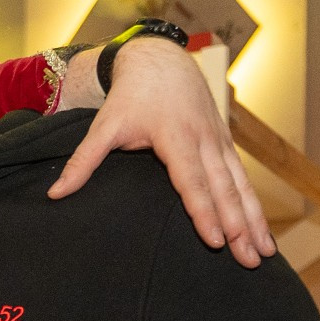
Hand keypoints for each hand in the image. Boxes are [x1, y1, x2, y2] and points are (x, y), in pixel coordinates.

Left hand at [49, 37, 273, 266]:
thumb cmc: (130, 97)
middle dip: (238, 226)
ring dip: (254, 220)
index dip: (203, 211)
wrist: (161, 62)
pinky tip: (261, 232)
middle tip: (248, 259)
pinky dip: (254, 206)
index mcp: (176, 136)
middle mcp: (204, 140)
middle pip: (224, 189)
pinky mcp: (226, 145)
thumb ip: (83, 161)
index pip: (192, 181)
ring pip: (240, 186)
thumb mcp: (104, 125)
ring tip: (264, 253)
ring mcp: (220, 142)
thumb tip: (55, 195)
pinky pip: (243, 180)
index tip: (214, 240)